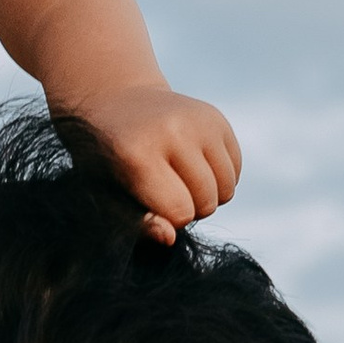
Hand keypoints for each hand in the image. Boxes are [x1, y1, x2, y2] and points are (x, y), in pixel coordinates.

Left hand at [71, 84, 241, 245]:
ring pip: (227, 188)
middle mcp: (173, 131)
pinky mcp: (217, 118)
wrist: (117, 104)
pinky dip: (219, 177)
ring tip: (180, 181)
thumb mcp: (108, 193)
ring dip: (208, 195)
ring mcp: (199, 120)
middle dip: (191, 208)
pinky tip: (193, 166)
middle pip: (207, 200)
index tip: (153, 205)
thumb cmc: (108, 161)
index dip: (170, 219)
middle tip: (166, 192)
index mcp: (137, 153)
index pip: (179, 211)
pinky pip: (236, 170)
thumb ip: (137, 222)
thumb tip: (170, 238)